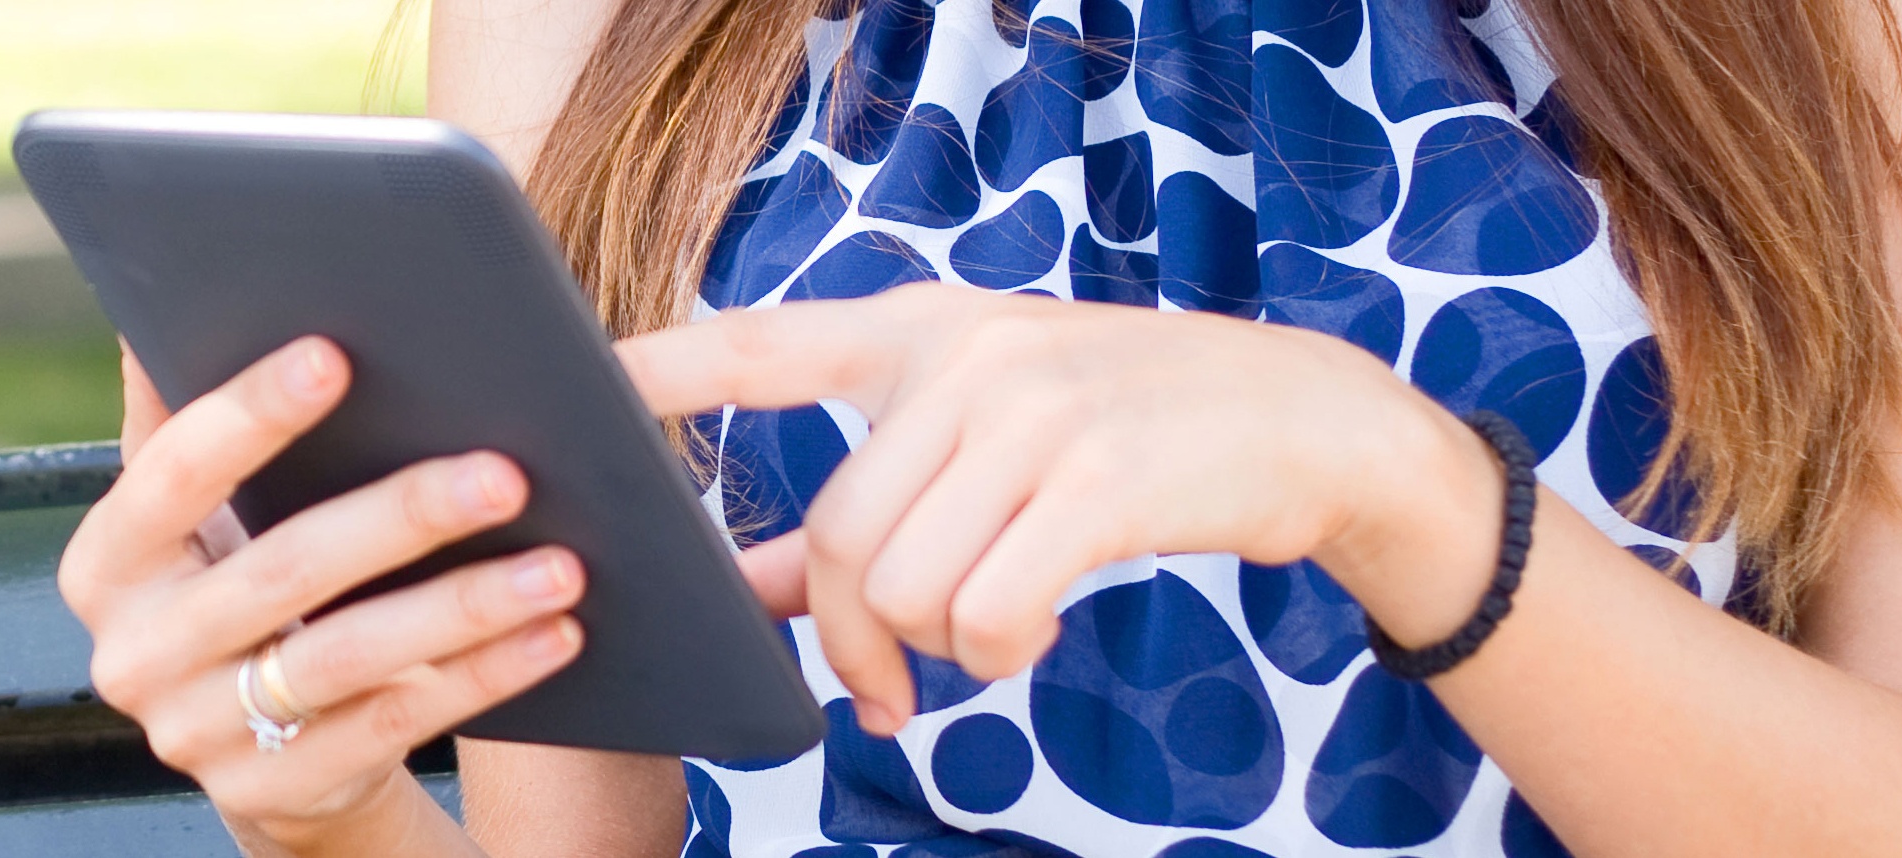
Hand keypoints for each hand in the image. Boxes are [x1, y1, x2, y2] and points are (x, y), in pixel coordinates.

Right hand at [66, 337, 591, 848]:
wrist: (259, 755)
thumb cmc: (247, 582)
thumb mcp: (204, 516)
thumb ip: (195, 419)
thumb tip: (186, 275)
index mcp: (107, 559)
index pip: (174, 470)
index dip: (253, 412)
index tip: (337, 352)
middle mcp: (135, 652)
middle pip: (282, 570)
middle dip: (401, 515)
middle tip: (507, 471)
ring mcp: (197, 733)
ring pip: (347, 655)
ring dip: (463, 606)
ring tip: (561, 564)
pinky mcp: (271, 794)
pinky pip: (394, 727)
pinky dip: (482, 676)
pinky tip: (555, 634)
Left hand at [618, 286, 1504, 733]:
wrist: (1305, 421)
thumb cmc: (1132, 434)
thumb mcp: (993, 438)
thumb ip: (873, 506)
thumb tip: (757, 589)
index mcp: (925, 331)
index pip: (766, 344)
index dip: (670, 369)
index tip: (595, 385)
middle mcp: (969, 357)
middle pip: (839, 536)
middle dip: (853, 640)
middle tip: (887, 690)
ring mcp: (1035, 412)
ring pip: (907, 586)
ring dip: (939, 647)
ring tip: (991, 632)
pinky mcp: (1099, 482)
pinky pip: (985, 612)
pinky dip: (998, 651)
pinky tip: (1031, 630)